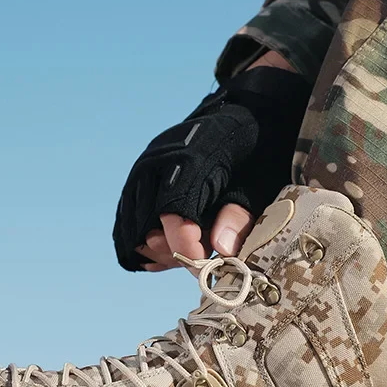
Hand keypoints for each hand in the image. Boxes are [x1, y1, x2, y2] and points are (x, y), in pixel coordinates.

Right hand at [113, 62, 310, 271]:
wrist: (242, 117)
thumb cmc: (255, 154)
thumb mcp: (260, 185)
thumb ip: (240, 218)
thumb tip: (222, 249)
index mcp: (190, 160)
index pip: (174, 214)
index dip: (186, 249)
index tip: (206, 268)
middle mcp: (157, 162)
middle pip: (146, 225)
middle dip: (172, 253)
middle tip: (201, 263)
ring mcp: (142, 169)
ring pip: (131, 228)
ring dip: (156, 251)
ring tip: (186, 255)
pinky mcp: (137, 178)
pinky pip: (126, 221)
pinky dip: (142, 243)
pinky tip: (166, 254)